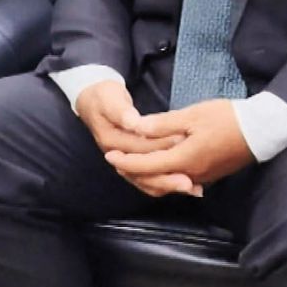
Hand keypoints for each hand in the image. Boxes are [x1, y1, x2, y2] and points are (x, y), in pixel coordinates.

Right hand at [74, 81, 196, 197]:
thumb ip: (121, 112)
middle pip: (144, 173)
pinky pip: (150, 180)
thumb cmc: (104, 98)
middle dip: (168, 177)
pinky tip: (186, 186)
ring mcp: (124, 164)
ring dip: (169, 185)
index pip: (140, 148)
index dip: (161, 146)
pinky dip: (166, 183)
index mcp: (111, 141)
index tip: (182, 142)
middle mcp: (116, 158)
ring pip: (147, 181)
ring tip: (192, 188)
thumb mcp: (110, 99)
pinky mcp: (133, 166)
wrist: (94, 104)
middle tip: (191, 180)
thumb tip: (133, 123)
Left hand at [106, 100, 253, 189]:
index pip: (147, 166)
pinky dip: (163, 178)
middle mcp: (191, 174)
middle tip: (116, 162)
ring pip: (166, 185)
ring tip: (133, 165)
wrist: (262, 131)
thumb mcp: (193, 115)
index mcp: (185, 159)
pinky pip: (178, 182)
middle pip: (154, 181)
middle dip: (132, 173)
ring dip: (147, 177)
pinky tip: (159, 170)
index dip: (126, 162)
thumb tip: (137, 127)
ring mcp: (201, 177)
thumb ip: (163, 124)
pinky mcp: (209, 176)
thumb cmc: (228, 118)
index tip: (109, 155)